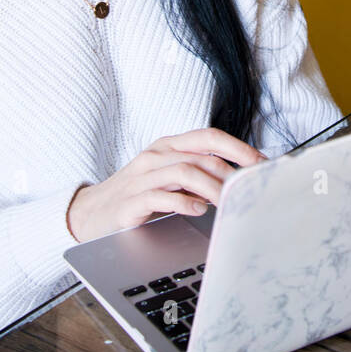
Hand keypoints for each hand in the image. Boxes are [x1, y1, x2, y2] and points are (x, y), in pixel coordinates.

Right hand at [66, 127, 267, 243]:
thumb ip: (197, 174)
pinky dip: (185, 203)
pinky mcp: (130, 201)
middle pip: (202, 156)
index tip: (261, 163)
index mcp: (168, 146)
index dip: (238, 148)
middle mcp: (155, 156)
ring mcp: (141, 177)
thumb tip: (237, 179)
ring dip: (212, 188)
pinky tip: (199, 211)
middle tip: (249, 189)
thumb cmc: (136, 195)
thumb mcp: (168, 178)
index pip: (208, 137)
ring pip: (185, 172)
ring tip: (228, 202)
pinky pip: (161, 197)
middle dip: (231, 172)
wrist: (89, 214)